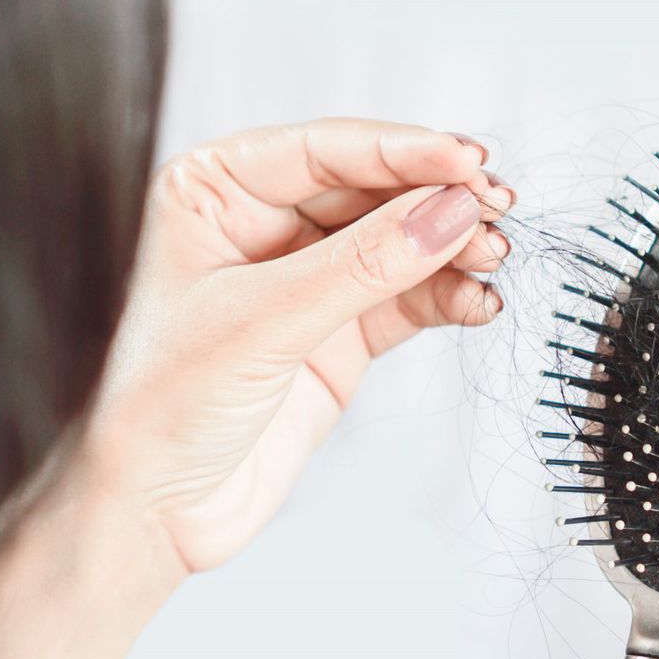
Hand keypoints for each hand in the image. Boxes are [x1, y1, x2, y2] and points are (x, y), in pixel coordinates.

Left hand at [80, 118, 512, 571]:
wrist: (160, 509)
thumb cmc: (165, 404)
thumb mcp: (264, 322)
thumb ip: (363, 264)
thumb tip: (449, 213)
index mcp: (217, 188)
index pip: (325, 149)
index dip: (402, 151)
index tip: (466, 160)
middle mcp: (265, 222)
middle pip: (375, 189)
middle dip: (438, 199)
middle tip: (498, 207)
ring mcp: (310, 277)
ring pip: (402, 241)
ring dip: (453, 247)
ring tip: (495, 257)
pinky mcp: (344, 330)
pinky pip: (411, 298)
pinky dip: (450, 296)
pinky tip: (479, 302)